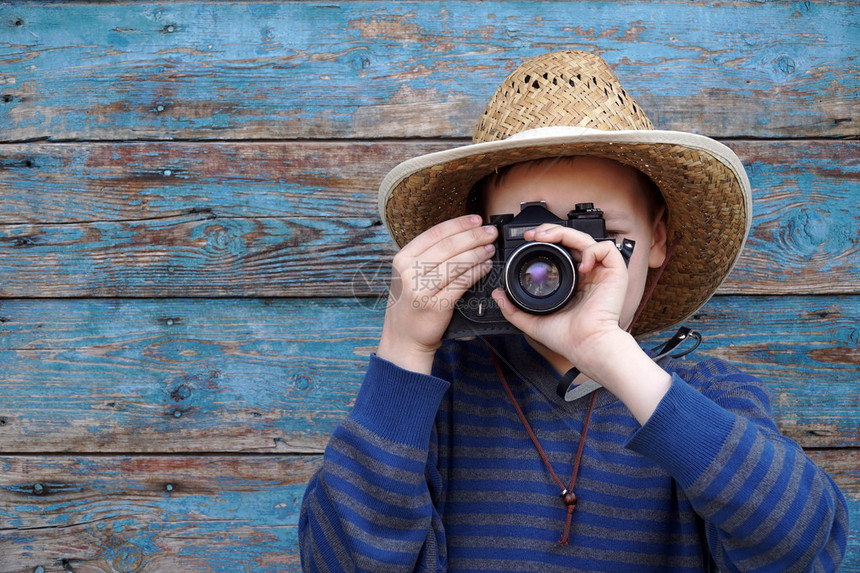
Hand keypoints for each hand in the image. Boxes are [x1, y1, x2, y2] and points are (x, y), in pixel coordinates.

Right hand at [377, 215, 497, 373]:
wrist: (404, 338)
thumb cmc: (411, 304)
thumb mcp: (409, 275)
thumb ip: (428, 256)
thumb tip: (460, 235)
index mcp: (403, 259)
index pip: (435, 233)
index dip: (459, 224)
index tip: (476, 219)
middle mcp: (409, 272)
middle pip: (448, 246)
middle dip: (473, 236)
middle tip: (490, 232)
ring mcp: (421, 289)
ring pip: (456, 263)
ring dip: (478, 253)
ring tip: (491, 248)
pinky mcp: (436, 305)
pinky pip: (461, 283)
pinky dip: (476, 272)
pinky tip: (485, 267)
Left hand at [491, 223, 629, 370]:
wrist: (585, 346)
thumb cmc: (567, 338)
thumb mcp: (532, 321)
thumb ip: (513, 309)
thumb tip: (498, 294)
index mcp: (572, 280)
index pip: (561, 249)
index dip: (546, 240)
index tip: (528, 240)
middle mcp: (587, 273)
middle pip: (572, 239)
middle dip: (552, 230)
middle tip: (534, 235)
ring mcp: (601, 271)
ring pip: (586, 238)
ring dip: (566, 233)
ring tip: (548, 238)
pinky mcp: (615, 273)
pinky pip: (607, 248)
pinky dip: (593, 250)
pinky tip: (582, 265)